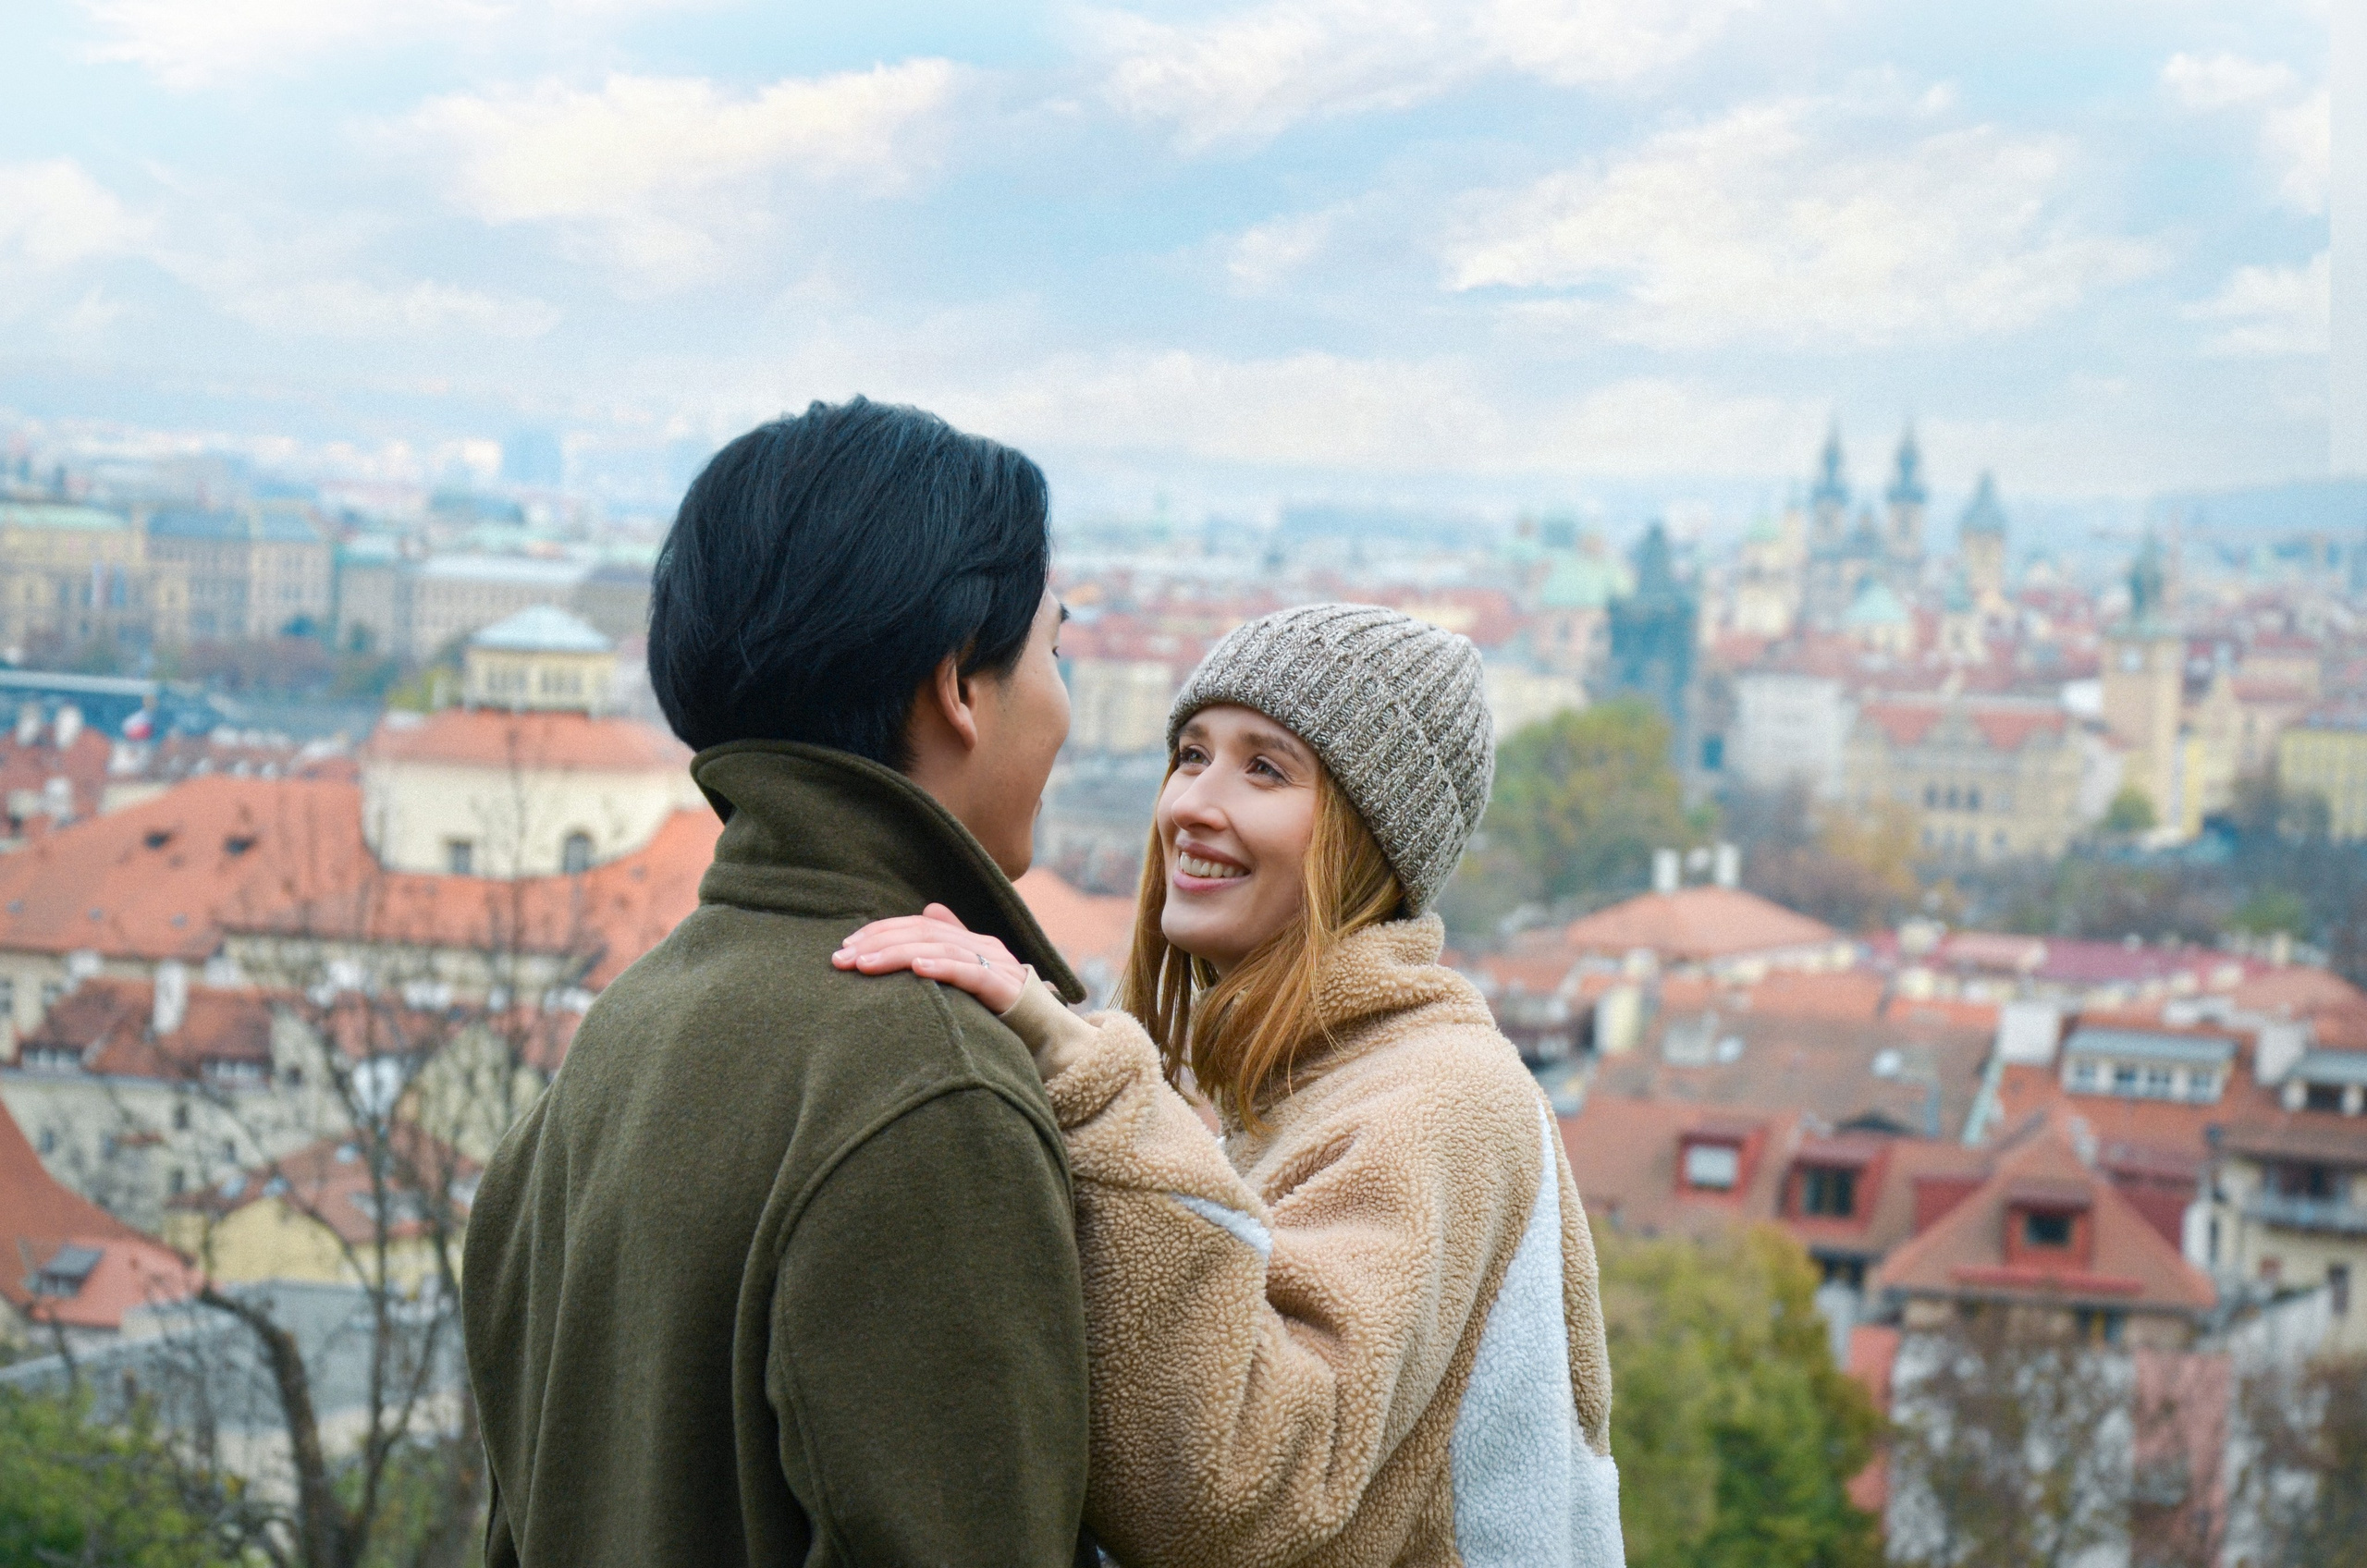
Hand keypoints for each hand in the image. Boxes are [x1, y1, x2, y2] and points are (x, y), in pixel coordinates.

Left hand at [833, 904, 1026, 1015]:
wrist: (1048, 1036)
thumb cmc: (1001, 1009)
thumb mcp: (971, 975)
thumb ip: (951, 944)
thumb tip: (928, 908)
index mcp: (971, 940)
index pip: (917, 924)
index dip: (879, 932)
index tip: (844, 947)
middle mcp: (983, 945)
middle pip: (923, 932)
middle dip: (877, 943)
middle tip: (842, 959)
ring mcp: (996, 964)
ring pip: (940, 948)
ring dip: (897, 955)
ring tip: (865, 965)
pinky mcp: (1006, 988)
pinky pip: (971, 973)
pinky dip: (942, 967)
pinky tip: (917, 968)